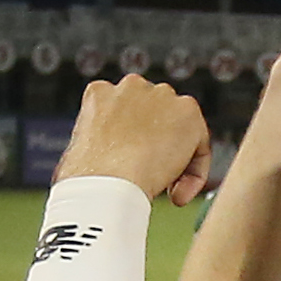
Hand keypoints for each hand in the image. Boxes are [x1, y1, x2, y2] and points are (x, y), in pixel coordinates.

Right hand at [57, 76, 213, 203]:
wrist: (106, 181)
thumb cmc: (85, 179)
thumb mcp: (80, 154)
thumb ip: (100, 146)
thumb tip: (108, 160)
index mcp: (100, 94)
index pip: (126, 114)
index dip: (132, 145)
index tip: (131, 170)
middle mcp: (132, 86)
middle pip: (156, 117)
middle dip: (158, 145)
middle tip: (152, 178)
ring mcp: (161, 96)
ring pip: (180, 130)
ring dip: (177, 159)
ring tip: (165, 188)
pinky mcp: (187, 111)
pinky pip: (199, 146)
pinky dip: (194, 172)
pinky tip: (177, 193)